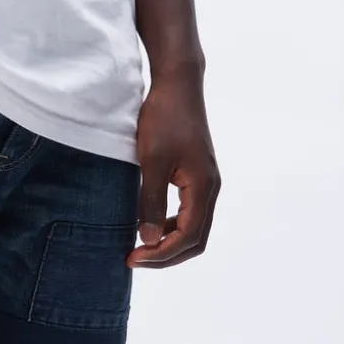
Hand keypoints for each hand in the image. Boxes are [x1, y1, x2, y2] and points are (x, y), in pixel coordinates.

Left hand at [129, 67, 220, 269]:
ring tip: (140, 245)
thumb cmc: (164, 118)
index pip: (189, 236)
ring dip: (169, 242)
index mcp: (203, 186)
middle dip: (167, 254)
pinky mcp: (197, 176)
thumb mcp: (152, 161)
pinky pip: (189, 213)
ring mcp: (206, 182)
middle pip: (196, 239)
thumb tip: (147, 239)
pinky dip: (170, 226)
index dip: (162, 253)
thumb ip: (150, 202)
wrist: (177, 85)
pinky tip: (148, 224)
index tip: (133, 257)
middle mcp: (210, 188)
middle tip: (136, 259)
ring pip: (194, 228)